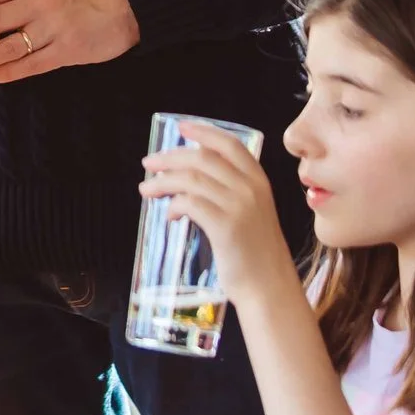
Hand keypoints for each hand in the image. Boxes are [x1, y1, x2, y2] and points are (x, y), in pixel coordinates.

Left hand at [138, 122, 295, 299]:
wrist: (268, 287)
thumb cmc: (253, 252)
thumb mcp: (249, 212)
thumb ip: (228, 192)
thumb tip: (184, 178)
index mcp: (259, 181)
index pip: (229, 145)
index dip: (204, 132)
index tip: (181, 127)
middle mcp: (251, 188)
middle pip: (203, 158)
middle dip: (170, 157)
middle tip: (148, 164)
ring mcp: (240, 206)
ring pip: (192, 179)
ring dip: (163, 182)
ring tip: (146, 190)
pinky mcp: (226, 226)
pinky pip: (190, 203)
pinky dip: (174, 205)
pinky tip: (170, 215)